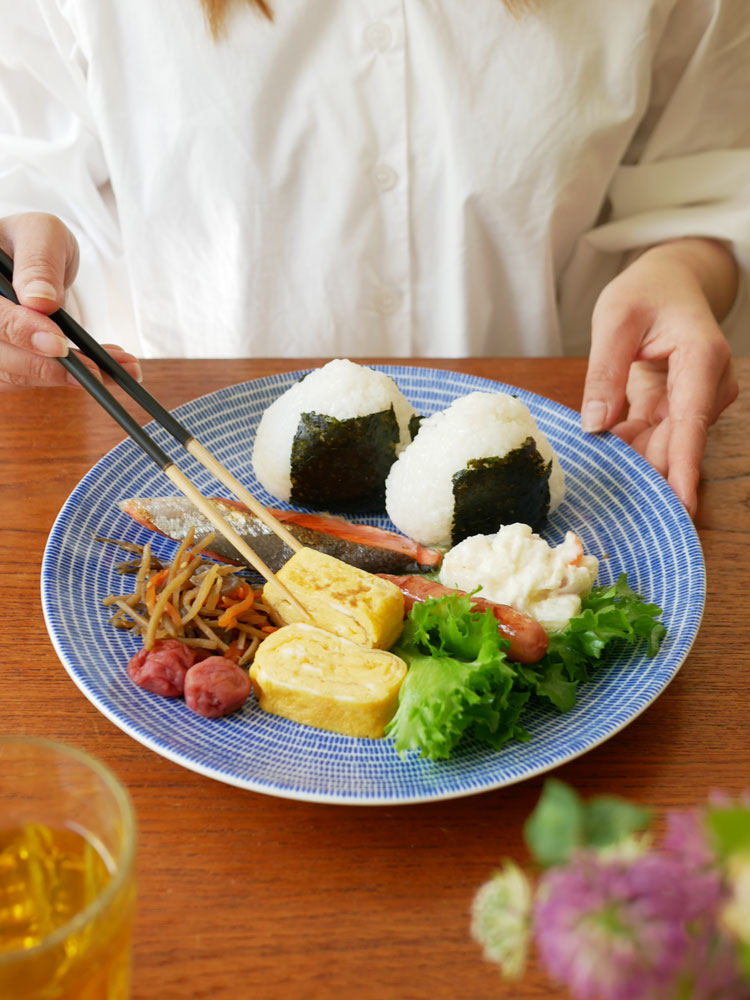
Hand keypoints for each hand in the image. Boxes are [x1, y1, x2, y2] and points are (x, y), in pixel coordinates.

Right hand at [0, 212, 140, 390]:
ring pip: (18, 375)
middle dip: (51, 367)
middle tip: (98, 370)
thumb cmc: (34, 243)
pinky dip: (71, 378)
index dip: (21, 331)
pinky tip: (106, 371)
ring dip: (68, 378)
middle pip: (2, 356)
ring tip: (116, 370)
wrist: (33, 261)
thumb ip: (39, 262)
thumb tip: (40, 301)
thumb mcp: (41, 234)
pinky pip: (33, 380)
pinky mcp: (7, 364)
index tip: (58, 343)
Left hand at [581, 238, 738, 517]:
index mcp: (702, 357)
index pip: (692, 421)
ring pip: (664, 444)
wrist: (669, 281)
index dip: (683, 466)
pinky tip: (601, 451)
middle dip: (646, 470)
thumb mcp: (614, 321)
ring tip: (596, 472)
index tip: (682, 504)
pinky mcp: (678, 407)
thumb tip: (595, 427)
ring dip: (632, 459)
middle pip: (677, 442)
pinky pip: (653, 437)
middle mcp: (709, 384)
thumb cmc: (645, 292)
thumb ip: (605, 373)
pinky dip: (627, 446)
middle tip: (608, 494)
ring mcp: (696, 399)